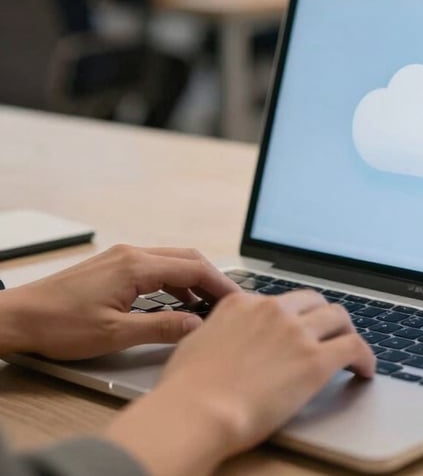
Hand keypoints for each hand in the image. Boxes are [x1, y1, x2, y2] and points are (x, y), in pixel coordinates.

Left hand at [0, 245, 238, 359]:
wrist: (18, 318)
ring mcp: (122, 257)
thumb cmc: (59, 326)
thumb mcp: (114, 334)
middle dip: (211, 279)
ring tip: (207, 306)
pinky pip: (155, 267)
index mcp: (136, 266)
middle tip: (229, 303)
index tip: (236, 301)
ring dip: (193, 280)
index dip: (219, 285)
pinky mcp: (113, 266)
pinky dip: (173, 281)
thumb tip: (195, 325)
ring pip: (171, 261)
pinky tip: (176, 302)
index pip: (193, 268)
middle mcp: (132, 253)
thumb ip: (160, 327)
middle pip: (187, 258)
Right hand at [106, 289, 374, 475]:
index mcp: (242, 303)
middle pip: (313, 301)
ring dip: (346, 332)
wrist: (196, 411)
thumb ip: (216, 333)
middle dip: (324, 317)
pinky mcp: (315, 359)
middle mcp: (272, 309)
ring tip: (351, 350)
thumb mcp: (194, 343)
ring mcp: (295, 332)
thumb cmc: (186, 390)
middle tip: (329, 335)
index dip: (293, 316)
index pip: (279, 300)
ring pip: (339, 317)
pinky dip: (365, 356)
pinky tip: (364, 370)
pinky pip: (354, 347)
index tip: (297, 328)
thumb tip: (219, 338)